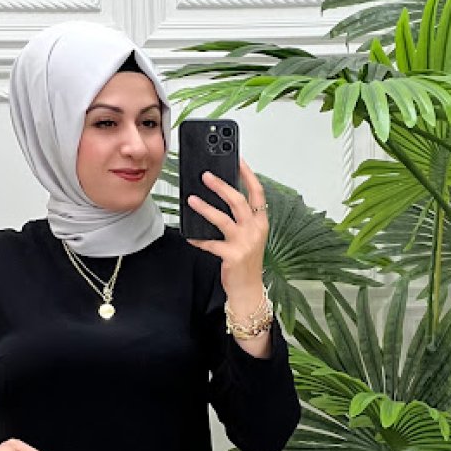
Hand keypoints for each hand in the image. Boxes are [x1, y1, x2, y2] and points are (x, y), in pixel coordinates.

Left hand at [185, 156, 267, 298]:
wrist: (249, 290)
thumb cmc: (247, 263)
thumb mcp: (250, 237)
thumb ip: (242, 219)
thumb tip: (222, 198)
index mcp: (260, 222)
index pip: (257, 192)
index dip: (247, 174)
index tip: (238, 160)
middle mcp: (254, 230)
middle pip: (238, 201)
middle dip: (221, 186)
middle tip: (206, 176)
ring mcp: (244, 243)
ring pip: (223, 219)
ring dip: (205, 208)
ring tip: (191, 200)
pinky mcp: (232, 256)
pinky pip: (211, 243)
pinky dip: (198, 239)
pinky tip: (190, 236)